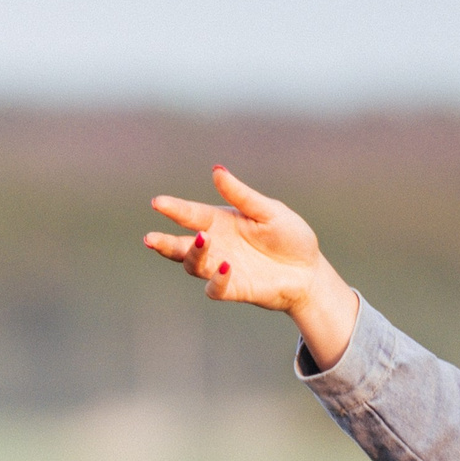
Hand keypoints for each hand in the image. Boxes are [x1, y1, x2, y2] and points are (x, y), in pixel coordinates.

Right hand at [143, 164, 356, 363]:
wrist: (309, 271)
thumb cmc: (290, 237)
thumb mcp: (269, 211)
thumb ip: (241, 196)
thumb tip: (216, 171)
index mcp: (220, 222)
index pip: (191, 214)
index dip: (173, 209)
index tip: (157, 202)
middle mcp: (216, 246)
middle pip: (180, 246)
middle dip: (164, 243)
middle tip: (150, 239)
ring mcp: (222, 269)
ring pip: (193, 266)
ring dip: (193, 254)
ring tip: (202, 240)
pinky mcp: (233, 289)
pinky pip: (214, 289)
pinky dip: (216, 279)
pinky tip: (225, 266)